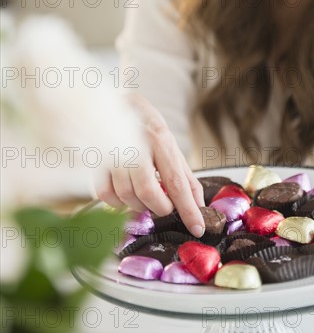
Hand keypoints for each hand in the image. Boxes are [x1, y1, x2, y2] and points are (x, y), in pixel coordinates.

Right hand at [95, 93, 204, 237]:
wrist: (112, 103)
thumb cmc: (144, 127)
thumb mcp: (169, 144)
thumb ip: (183, 174)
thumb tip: (199, 204)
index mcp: (160, 140)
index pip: (177, 182)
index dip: (188, 209)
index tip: (197, 228)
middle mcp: (136, 146)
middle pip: (148, 192)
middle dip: (160, 208)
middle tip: (164, 207)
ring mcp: (113, 154)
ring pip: (127, 196)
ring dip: (139, 205)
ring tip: (145, 196)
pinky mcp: (96, 162)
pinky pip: (106, 196)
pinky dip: (118, 203)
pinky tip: (125, 194)